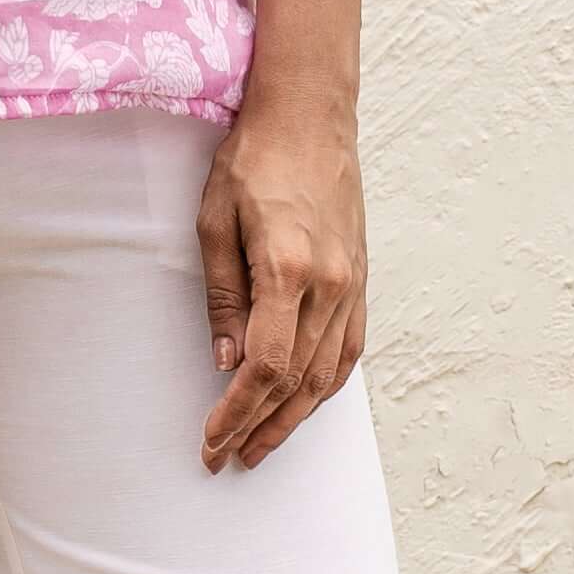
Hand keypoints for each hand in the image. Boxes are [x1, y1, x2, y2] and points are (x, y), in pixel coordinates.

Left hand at [197, 94, 365, 470]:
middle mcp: (330, 283)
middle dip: (260, 426)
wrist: (309, 115)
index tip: (212, 441)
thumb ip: (223, 298)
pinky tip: (305, 402)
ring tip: (262, 445)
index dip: (238, 412)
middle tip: (228, 458)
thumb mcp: (214, 222)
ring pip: (328, 372)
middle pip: (297, 379)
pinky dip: (327, 384)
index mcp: (289, 269)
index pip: (266, 366)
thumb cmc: (253, 159)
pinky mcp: (360, 277)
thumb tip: (226, 362)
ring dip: (294, 416)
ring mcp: (352, 282)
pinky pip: (349, 347)